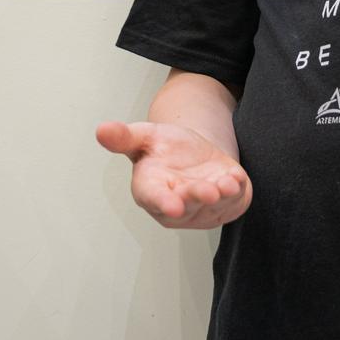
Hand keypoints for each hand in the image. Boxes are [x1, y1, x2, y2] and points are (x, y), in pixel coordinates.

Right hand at [95, 120, 253, 229]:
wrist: (195, 152)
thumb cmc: (165, 148)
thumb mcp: (145, 136)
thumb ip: (124, 137)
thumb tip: (101, 130)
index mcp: (151, 190)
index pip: (155, 200)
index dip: (164, 203)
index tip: (173, 206)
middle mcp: (176, 205)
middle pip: (188, 205)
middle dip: (198, 197)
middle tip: (208, 191)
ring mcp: (202, 209)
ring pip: (214, 207)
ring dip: (223, 196)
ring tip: (228, 183)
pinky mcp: (226, 206)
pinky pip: (234, 204)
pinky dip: (238, 193)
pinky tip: (237, 179)